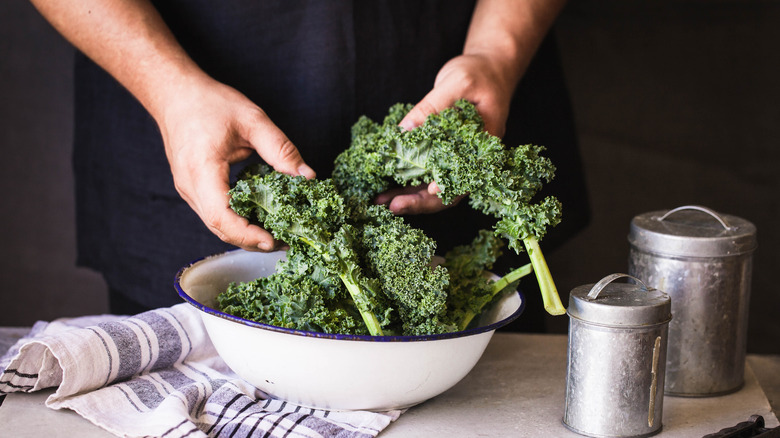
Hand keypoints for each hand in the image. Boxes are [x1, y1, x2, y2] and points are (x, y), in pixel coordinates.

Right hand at [158, 77, 314, 250]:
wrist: (174, 94)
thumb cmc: (209, 102)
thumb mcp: (252, 120)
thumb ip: (281, 149)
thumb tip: (307, 176)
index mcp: (202, 170)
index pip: (221, 216)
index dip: (247, 234)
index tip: (273, 240)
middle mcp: (190, 187)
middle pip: (220, 228)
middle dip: (252, 240)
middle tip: (286, 241)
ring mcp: (188, 191)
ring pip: (216, 225)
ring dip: (245, 234)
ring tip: (278, 233)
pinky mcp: (192, 190)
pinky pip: (214, 214)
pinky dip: (237, 221)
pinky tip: (259, 218)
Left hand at [382, 53, 513, 214]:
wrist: (488, 68)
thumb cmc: (478, 73)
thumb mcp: (457, 84)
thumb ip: (432, 107)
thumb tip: (404, 130)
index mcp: (484, 146)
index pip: (467, 175)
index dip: (448, 187)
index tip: (429, 189)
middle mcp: (471, 159)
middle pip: (448, 191)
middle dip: (419, 201)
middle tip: (392, 206)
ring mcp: (456, 158)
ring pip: (433, 186)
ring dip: (408, 195)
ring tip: (382, 201)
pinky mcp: (443, 153)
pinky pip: (425, 172)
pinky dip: (406, 180)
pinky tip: (387, 187)